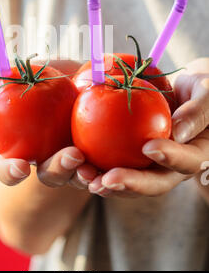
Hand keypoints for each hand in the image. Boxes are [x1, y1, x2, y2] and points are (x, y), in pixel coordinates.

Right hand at [0, 74, 96, 189]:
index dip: (11, 172)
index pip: (10, 169)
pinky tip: (112, 162)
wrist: (89, 73)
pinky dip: (107, 169)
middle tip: (71, 156)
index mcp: (26, 149)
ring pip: (78, 177)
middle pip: (50, 177)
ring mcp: (77, 162)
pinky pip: (104, 168)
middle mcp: (50, 160)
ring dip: (84, 173)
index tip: (20, 165)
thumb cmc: (49, 75)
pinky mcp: (101, 157)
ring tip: (93, 160)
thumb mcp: (24, 73)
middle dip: (58, 171)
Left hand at [84, 58, 208, 197]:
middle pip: (155, 183)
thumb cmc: (203, 87)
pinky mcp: (133, 157)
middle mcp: (174, 166)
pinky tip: (77, 161)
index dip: (169, 158)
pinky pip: (116, 164)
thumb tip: (179, 131)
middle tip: (107, 180)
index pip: (186, 162)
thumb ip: (198, 110)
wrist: (188, 91)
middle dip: (131, 185)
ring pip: (132, 181)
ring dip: (108, 183)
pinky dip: (98, 166)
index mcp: (197, 154)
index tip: (149, 147)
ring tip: (86, 179)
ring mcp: (153, 164)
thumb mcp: (206, 91)